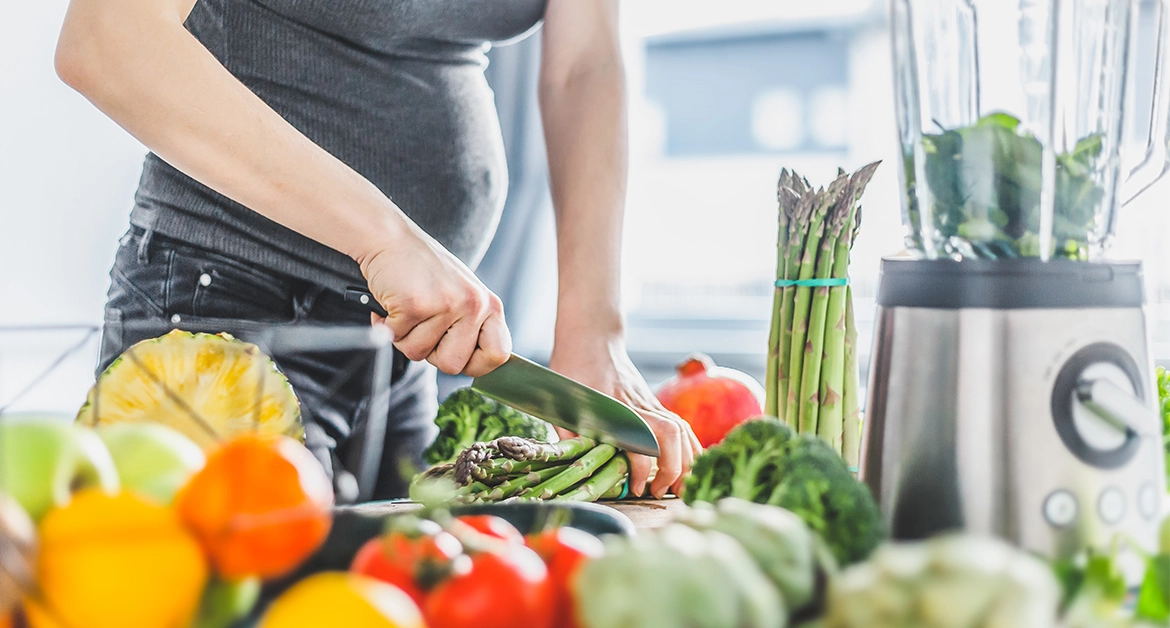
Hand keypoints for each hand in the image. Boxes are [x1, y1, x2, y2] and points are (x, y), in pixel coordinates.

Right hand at [361, 224, 510, 376]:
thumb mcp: (462, 295)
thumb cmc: (424, 271)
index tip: (456, 356)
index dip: (475, 364)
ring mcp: (446, 304)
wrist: (390, 239)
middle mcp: (474, 305)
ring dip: (405, 337)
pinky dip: (388, 325)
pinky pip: (397, 338)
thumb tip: (477, 367)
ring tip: (408, 309)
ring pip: (420, 354)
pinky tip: (393, 303)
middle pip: (453, 365)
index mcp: (489, 305)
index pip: (498, 355)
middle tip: (423, 326)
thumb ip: (472, 327)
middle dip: (431, 353)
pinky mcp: (416, 304)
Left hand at [548, 337, 701, 498]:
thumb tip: (573, 469)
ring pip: (681, 430)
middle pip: (671, 434)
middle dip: (672, 468)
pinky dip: (689, 447)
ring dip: (686, 461)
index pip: (638, 440)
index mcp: (612, 406)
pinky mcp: (654, 401)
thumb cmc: (572, 368)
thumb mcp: (560, 402)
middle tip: (660, 492)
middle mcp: (636, 404)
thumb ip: (568, 436)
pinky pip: (681, 424)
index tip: (635, 488)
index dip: (640, 468)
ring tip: (677, 487)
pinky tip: (687, 466)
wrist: (591, 338)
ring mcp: (649, 401)